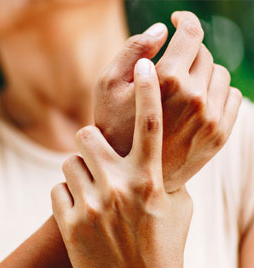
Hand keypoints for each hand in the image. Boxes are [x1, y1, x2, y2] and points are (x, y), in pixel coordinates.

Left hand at [52, 59, 193, 267]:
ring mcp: (91, 207)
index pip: (150, 125)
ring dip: (77, 173)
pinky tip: (79, 214)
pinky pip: (56, 191)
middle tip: (94, 157)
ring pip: (68, 163)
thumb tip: (155, 157)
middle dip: (89, 142)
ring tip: (89, 192)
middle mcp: (119, 188)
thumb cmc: (164, 249)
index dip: (147, 90)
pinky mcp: (69, 224)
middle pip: (86, 135)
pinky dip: (65, 198)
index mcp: (148, 181)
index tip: (145, 66)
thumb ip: (163, 178)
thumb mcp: (176, 210)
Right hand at [95, 11, 241, 192]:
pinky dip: (218, 92)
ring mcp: (211, 117)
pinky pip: (232, 97)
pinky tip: (198, 101)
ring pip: (220, 74)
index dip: (184, 21)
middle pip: (204, 54)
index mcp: (167, 81)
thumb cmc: (113, 128)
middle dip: (188, 53)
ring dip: (203, 73)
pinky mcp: (220, 135)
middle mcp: (195, 97)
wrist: (130, 175)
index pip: (191, 33)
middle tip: (171, 66)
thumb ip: (132, 50)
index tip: (177, 21)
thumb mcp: (107, 87)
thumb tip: (162, 30)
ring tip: (183, 86)